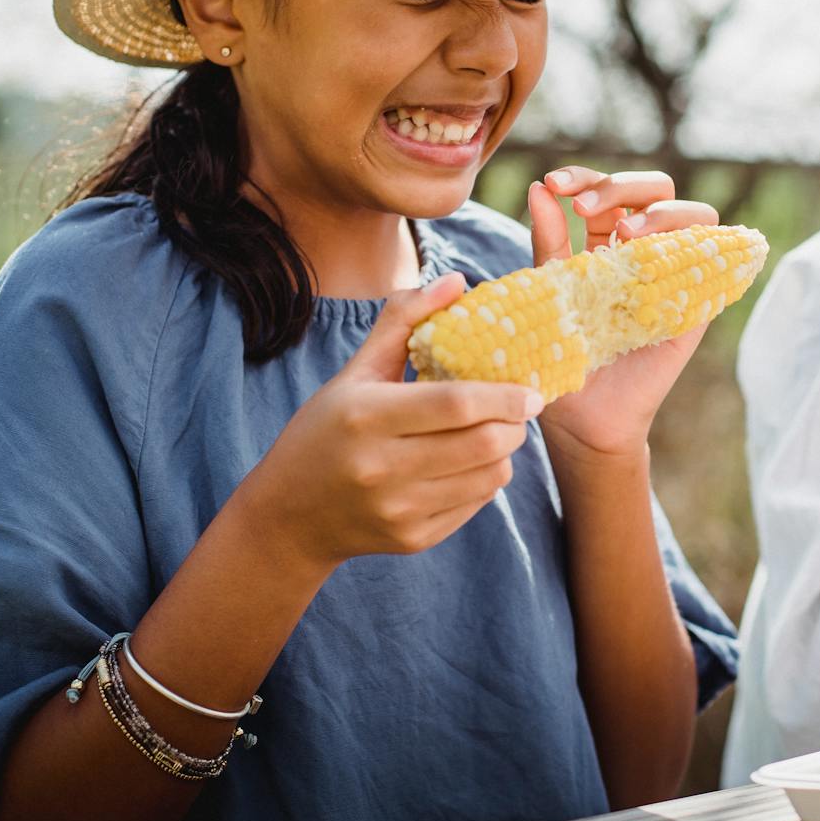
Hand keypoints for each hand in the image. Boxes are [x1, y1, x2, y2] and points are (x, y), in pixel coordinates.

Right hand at [238, 274, 541, 569]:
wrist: (289, 517)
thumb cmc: (325, 431)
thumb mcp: (354, 373)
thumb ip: (404, 321)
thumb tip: (457, 281)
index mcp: (366, 417)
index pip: (456, 405)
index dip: (504, 396)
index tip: (530, 390)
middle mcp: (382, 468)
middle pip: (483, 444)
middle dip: (515, 424)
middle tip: (519, 410)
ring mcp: (399, 510)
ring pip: (489, 478)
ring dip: (505, 452)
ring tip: (494, 433)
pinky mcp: (413, 539)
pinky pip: (477, 504)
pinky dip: (486, 480)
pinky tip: (468, 464)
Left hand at [528, 166, 718, 458]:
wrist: (582, 418)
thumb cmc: (561, 356)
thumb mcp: (550, 289)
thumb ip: (548, 241)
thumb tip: (538, 189)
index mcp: (606, 244)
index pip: (608, 191)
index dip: (586, 177)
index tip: (554, 183)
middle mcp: (645, 253)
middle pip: (654, 189)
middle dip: (621, 185)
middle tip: (586, 207)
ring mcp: (676, 275)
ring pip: (694, 214)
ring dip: (663, 211)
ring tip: (628, 231)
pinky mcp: (697, 305)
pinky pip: (717, 260)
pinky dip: (702, 243)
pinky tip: (663, 251)